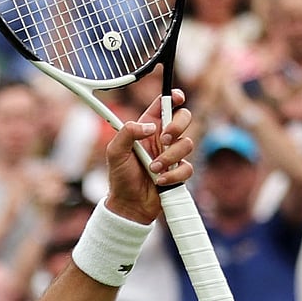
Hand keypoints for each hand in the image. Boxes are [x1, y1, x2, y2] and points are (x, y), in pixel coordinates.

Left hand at [104, 89, 193, 223]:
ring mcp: (172, 154)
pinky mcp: (180, 171)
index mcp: (146, 127)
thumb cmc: (120, 176)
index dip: (172, 97)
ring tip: (153, 168)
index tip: (177, 97)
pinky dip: (173, 175)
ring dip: (169, 157)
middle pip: (184, 118)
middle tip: (164, 138)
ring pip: (187, 144)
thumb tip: (150, 127)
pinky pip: (187, 167)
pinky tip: (160, 180)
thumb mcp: (115, 152)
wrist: (129, 203)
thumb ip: (127, 133)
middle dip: (178, 125)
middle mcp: (161, 138)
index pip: (163, 105)